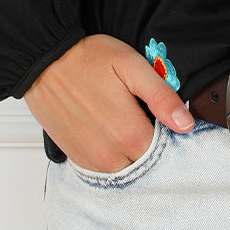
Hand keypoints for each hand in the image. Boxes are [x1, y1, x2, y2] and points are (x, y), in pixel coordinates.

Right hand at [23, 33, 193, 171]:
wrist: (43, 62)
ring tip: (125, 122)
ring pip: (125, 169)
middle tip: (144, 116)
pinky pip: (104, 170)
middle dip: (151, 144)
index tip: (163, 116)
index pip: (165, 150)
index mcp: (128, 132)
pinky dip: (112, 156)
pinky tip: (110, 133)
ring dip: (131, 152)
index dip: (169, 132)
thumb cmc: (88, 59)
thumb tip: (185, 124)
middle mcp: (109, 154)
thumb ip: (161, 96)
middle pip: (145, 162)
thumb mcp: (132, 66)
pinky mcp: (76, 158)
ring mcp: (91, 159)